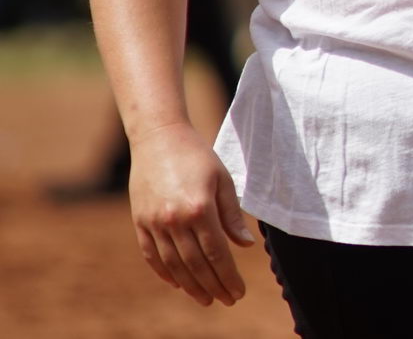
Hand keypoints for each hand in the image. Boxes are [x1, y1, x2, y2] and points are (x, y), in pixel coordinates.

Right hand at [127, 124, 254, 305]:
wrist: (159, 138)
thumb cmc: (198, 156)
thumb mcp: (223, 180)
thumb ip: (232, 216)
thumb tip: (246, 246)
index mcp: (200, 208)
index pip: (217, 253)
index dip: (228, 276)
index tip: (238, 291)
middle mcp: (174, 219)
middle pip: (196, 264)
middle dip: (213, 286)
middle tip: (227, 300)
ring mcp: (154, 222)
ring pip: (174, 264)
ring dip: (191, 286)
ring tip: (205, 299)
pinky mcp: (139, 222)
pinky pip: (152, 255)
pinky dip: (165, 272)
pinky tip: (179, 283)